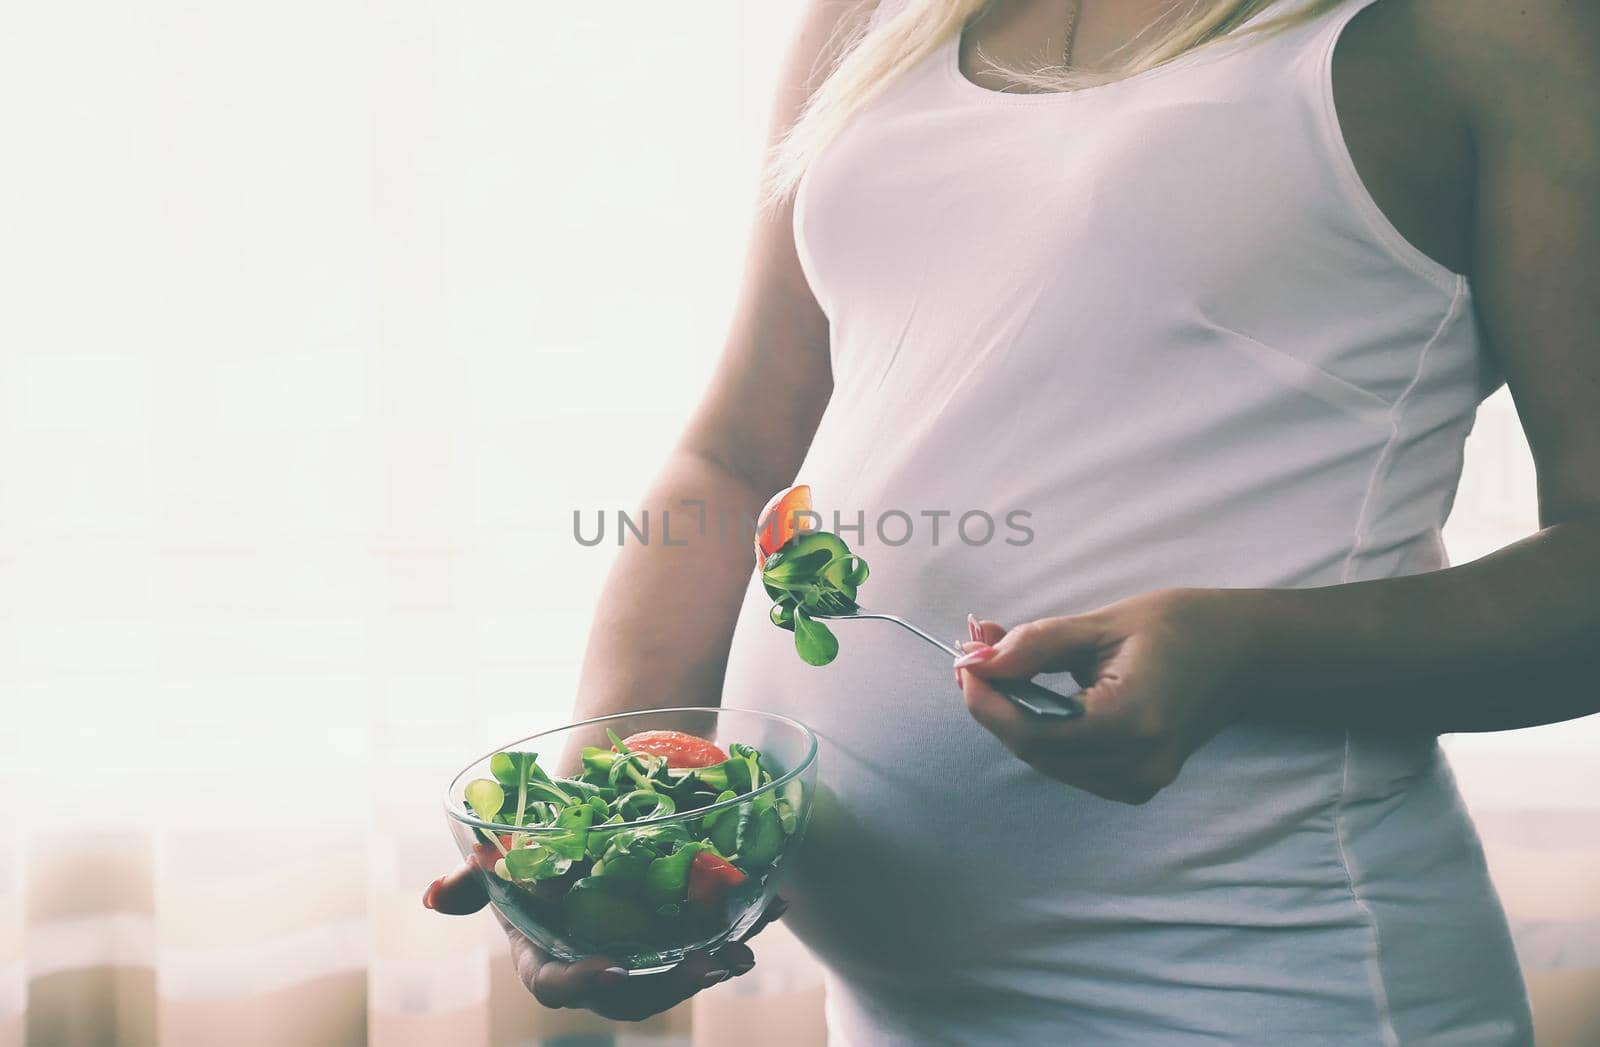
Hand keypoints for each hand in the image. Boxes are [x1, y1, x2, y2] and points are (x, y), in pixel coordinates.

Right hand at [423, 860, 783, 1021]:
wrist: (589, 791)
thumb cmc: (538, 827)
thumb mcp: (501, 847)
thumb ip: (474, 878)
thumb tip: (438, 896)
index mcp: (547, 951)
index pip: (557, 984)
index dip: (583, 983)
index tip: (608, 967)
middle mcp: (597, 957)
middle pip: (632, 990)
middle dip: (670, 984)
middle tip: (706, 965)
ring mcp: (643, 946)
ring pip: (679, 970)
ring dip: (716, 961)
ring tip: (743, 950)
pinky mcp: (682, 924)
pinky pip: (714, 932)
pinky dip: (745, 920)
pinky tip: (774, 901)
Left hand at [954, 588, 1259, 804]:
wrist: (1244, 653)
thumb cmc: (1181, 626)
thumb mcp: (1101, 624)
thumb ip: (1034, 645)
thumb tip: (977, 659)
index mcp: (1132, 722)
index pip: (1032, 733)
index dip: (986, 702)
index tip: (963, 663)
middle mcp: (1137, 764)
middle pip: (1034, 750)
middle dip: (993, 706)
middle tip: (973, 657)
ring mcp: (1140, 781)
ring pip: (1047, 761)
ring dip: (1014, 718)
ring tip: (998, 667)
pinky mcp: (1137, 784)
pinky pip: (1069, 764)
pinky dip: (1043, 731)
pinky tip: (1033, 694)